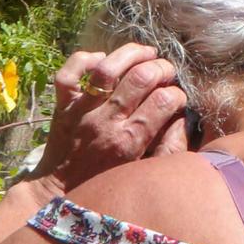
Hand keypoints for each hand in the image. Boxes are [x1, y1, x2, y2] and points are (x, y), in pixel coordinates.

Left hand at [30, 43, 188, 188]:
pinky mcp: (62, 105)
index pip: (164, 101)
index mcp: (131, 141)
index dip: (178, 93)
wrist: (60, 191)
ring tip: (147, 53)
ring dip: (131, 54)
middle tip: (167, 72)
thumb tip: (184, 119)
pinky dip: (85, 59)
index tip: (178, 97)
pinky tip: (102, 60)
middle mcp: (106, 122)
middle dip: (162, 68)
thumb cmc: (107, 182)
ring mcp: (81, 111)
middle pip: (141, 78)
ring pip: (107, 68)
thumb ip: (169, 147)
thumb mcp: (144, 171)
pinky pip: (70, 72)